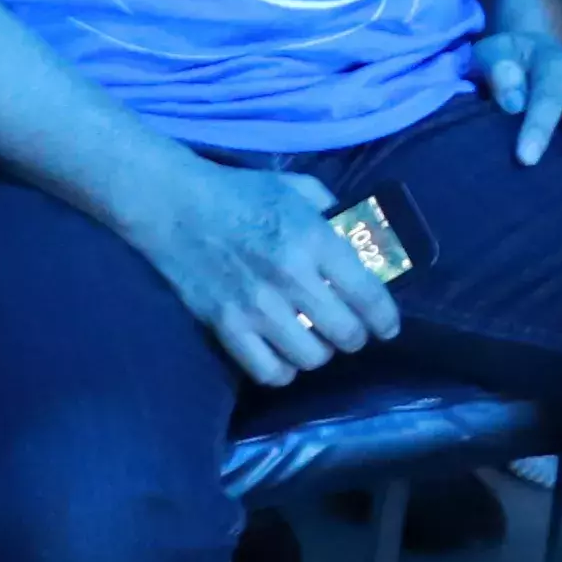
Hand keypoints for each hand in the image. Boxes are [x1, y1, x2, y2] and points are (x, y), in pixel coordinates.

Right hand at [116, 153, 404, 382]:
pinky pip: (268, 371)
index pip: (368, 296)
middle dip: (356, 337)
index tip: (387, 326)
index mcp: (314, 240)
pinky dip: (283, 370)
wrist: (174, 205)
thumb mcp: (298, 190)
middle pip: (345, 334)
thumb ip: (334, 214)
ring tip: (316, 341)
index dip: (386, 319)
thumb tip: (363, 240)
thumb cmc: (241, 193)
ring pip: (311, 358)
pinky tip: (284, 356)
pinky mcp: (226, 326)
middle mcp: (290, 278)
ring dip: (320, 353)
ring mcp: (256, 307)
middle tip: (351, 331)